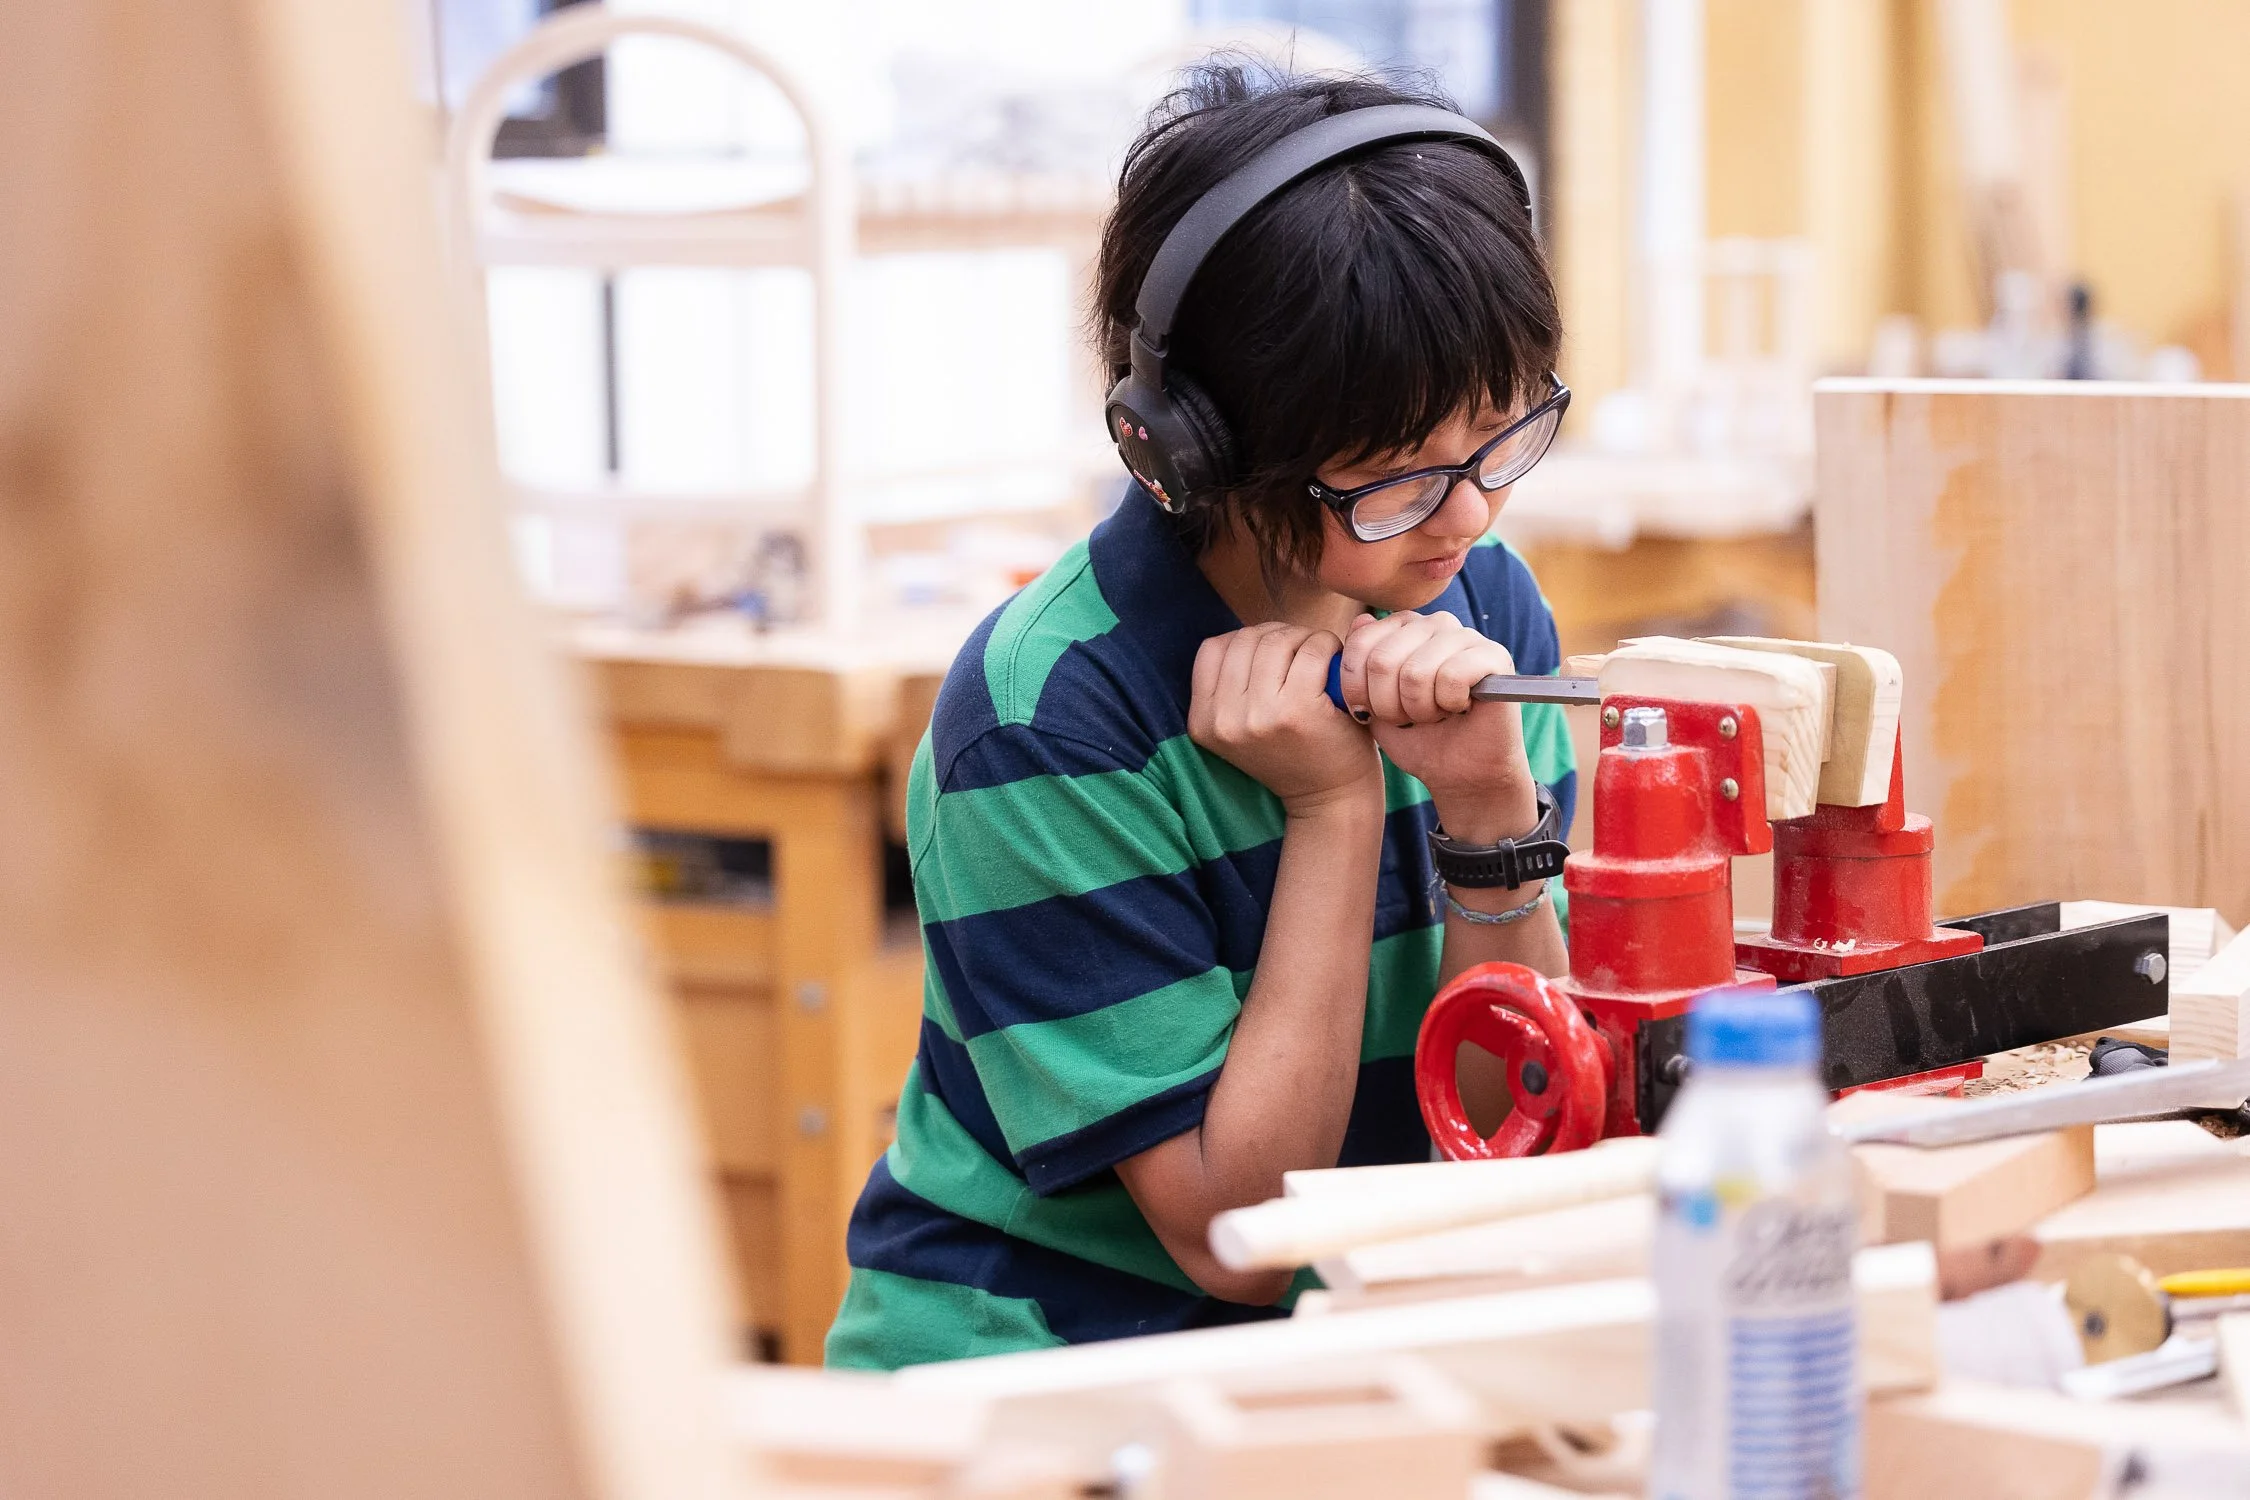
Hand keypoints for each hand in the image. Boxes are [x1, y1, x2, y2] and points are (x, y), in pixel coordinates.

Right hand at [1190, 624, 1379, 815]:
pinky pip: (1311, 650)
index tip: (1271, 656)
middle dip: (1278, 635)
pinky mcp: (1299, 711)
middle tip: (1301, 653)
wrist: (1329, 799)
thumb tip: (1254, 629)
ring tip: (1318, 658)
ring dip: (1303, 638)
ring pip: (1277, 639)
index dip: (1244, 641)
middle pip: (1245, 639)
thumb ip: (1235, 681)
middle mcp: (1224, 720)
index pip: (1211, 649)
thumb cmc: (1293, 752)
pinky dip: (1328, 646)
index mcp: (1203, 722)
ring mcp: (1260, 716)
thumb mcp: (1243, 725)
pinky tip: (1334, 665)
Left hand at [1337, 611, 1536, 841]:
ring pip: (1415, 672)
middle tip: (1408, 718)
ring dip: (1420, 709)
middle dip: (1388, 705)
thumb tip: (1360, 619)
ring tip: (1435, 715)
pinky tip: (1459, 709)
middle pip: (1382, 660)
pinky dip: (1448, 704)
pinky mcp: (1495, 656)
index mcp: (1404, 627)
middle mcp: (1435, 624)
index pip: (1360, 643)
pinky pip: (1452, 676)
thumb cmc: (1416, 737)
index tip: (1370, 711)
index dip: (1356, 689)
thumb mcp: (1371, 702)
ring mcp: (1466, 636)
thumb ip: (1359, 664)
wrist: (1459, 773)